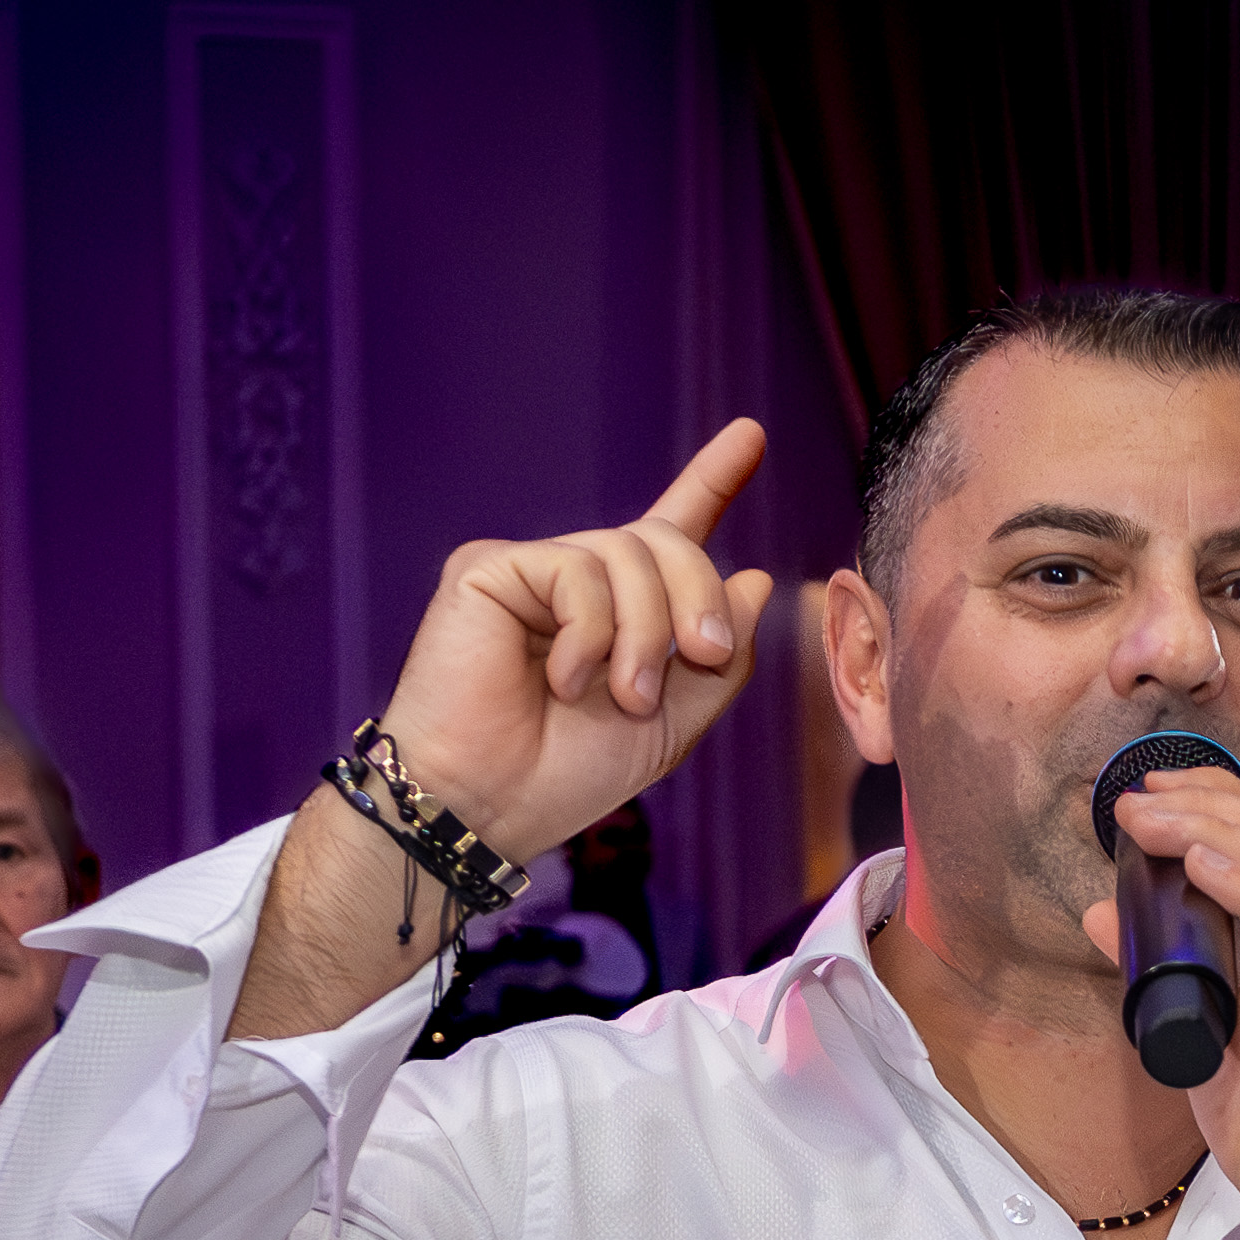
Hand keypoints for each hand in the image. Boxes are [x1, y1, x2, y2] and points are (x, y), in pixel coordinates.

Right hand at [372, 419, 776, 861]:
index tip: (751, 434)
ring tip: (621, 694)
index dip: (711, 479)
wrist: (490, 804)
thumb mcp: (673, 723)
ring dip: (645, 633)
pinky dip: (589, 632)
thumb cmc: (568, 774)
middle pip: (667, 541)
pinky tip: (561, 678)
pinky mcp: (487, 569)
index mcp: (623, 611)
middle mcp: (577, 581)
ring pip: (627, 552)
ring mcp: (532, 570)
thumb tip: (751, 578)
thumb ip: (720, 655)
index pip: (672, 530)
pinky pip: (575, 570)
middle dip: (699, 601)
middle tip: (703, 658)